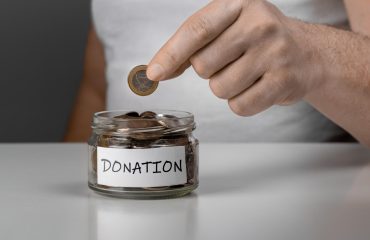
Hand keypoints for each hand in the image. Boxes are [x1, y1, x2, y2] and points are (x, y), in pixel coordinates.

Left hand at [147, 0, 324, 115]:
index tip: (154, 74)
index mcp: (239, 3)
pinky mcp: (284, 81)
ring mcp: (275, 52)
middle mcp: (259, 23)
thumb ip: (192, 46)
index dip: (171, 54)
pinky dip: (242, 103)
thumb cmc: (258, 40)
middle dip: (209, 71)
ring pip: (220, 88)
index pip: (197, 29)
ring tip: (247, 73)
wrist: (307, 53)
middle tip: (232, 60)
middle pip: (203, 65)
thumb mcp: (227, 28)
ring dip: (226, 87)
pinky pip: (240, 106)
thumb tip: (158, 71)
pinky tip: (257, 87)